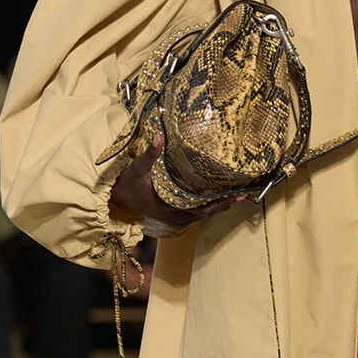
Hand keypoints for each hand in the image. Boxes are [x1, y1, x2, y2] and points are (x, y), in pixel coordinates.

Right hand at [109, 139, 247, 234]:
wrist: (115, 199)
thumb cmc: (126, 184)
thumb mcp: (137, 168)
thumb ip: (150, 154)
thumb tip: (160, 137)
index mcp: (171, 207)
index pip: (203, 208)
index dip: (221, 202)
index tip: (236, 196)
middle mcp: (176, 217)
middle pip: (208, 213)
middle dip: (224, 203)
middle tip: (242, 194)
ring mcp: (175, 219)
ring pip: (202, 215)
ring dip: (217, 206)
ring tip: (233, 196)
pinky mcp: (173, 218)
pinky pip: (195, 215)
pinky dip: (206, 208)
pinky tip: (214, 199)